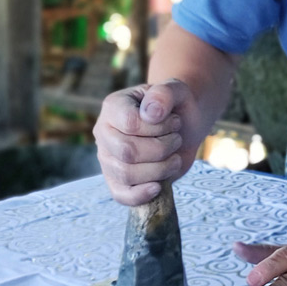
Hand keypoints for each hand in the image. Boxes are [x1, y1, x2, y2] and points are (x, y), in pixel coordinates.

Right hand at [93, 79, 201, 205]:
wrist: (182, 126)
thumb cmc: (175, 106)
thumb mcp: (176, 90)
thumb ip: (165, 93)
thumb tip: (151, 113)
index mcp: (113, 107)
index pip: (130, 123)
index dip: (158, 127)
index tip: (175, 121)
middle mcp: (104, 132)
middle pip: (128, 151)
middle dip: (162, 148)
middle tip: (177, 139)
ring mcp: (107, 158)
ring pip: (127, 174)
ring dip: (160, 168)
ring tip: (174, 157)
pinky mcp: (116, 180)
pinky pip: (120, 195)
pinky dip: (141, 195)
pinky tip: (158, 187)